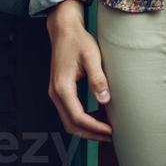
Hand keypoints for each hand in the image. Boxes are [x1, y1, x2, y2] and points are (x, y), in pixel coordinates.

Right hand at [46, 0, 113, 142]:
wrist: (64, 29)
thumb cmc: (77, 40)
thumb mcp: (91, 56)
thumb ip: (97, 78)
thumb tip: (105, 100)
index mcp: (62, 87)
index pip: (78, 117)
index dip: (95, 127)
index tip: (110, 131)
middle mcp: (55, 93)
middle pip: (71, 124)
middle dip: (90, 134)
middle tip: (109, 136)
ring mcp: (55, 93)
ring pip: (68, 120)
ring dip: (85, 129)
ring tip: (104, 130)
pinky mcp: (59, 90)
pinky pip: (68, 112)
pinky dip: (80, 120)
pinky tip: (95, 117)